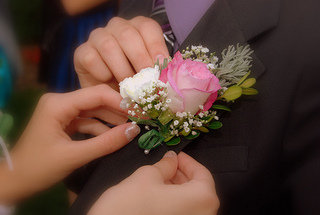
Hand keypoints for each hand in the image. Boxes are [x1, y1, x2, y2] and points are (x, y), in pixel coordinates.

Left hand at [0, 85, 140, 203]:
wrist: (16, 181)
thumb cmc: (38, 168)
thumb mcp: (75, 156)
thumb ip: (106, 143)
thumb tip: (135, 130)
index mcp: (58, 104)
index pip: (97, 94)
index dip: (121, 102)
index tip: (141, 112)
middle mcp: (60, 101)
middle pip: (97, 100)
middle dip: (119, 110)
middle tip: (141, 119)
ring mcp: (62, 111)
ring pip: (94, 110)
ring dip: (112, 120)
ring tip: (132, 128)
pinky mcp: (65, 121)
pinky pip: (88, 120)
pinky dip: (101, 128)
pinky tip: (115, 136)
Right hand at [74, 16, 168, 89]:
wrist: (106, 93)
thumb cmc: (131, 81)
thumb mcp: (147, 76)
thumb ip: (156, 73)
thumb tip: (169, 79)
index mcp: (137, 28)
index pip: (147, 27)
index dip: (156, 46)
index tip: (161, 65)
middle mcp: (117, 28)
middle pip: (127, 35)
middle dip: (139, 59)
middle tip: (147, 81)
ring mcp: (97, 37)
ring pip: (109, 46)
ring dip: (121, 70)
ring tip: (129, 88)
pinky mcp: (82, 52)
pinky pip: (92, 59)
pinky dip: (103, 74)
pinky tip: (108, 81)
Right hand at [89, 151, 219, 214]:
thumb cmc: (129, 210)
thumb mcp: (146, 176)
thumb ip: (164, 165)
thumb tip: (171, 159)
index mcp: (202, 200)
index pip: (203, 174)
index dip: (187, 161)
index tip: (175, 155)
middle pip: (198, 190)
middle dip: (181, 174)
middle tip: (165, 165)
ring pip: (189, 203)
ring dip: (176, 189)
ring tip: (158, 179)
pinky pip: (182, 214)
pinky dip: (173, 204)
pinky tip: (157, 197)